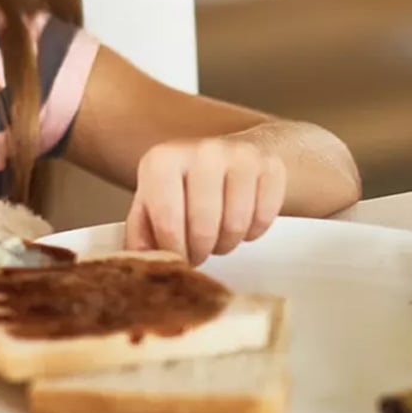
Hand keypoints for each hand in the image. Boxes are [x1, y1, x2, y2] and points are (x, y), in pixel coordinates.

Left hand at [124, 138, 285, 264]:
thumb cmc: (183, 185)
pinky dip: (252, 232)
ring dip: (226, 243)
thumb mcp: (151, 202)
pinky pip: (263, 219)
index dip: (174, 252)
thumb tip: (142, 260)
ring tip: (217, 235)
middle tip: (198, 250)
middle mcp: (201, 152)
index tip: (177, 258)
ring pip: (236, 227)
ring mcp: (239, 156)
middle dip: (200, 252)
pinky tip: (240, 221)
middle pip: (204, 229)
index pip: (168, 223)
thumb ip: (141, 232)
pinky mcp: (270, 165)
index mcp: (162, 161)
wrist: (229, 155)